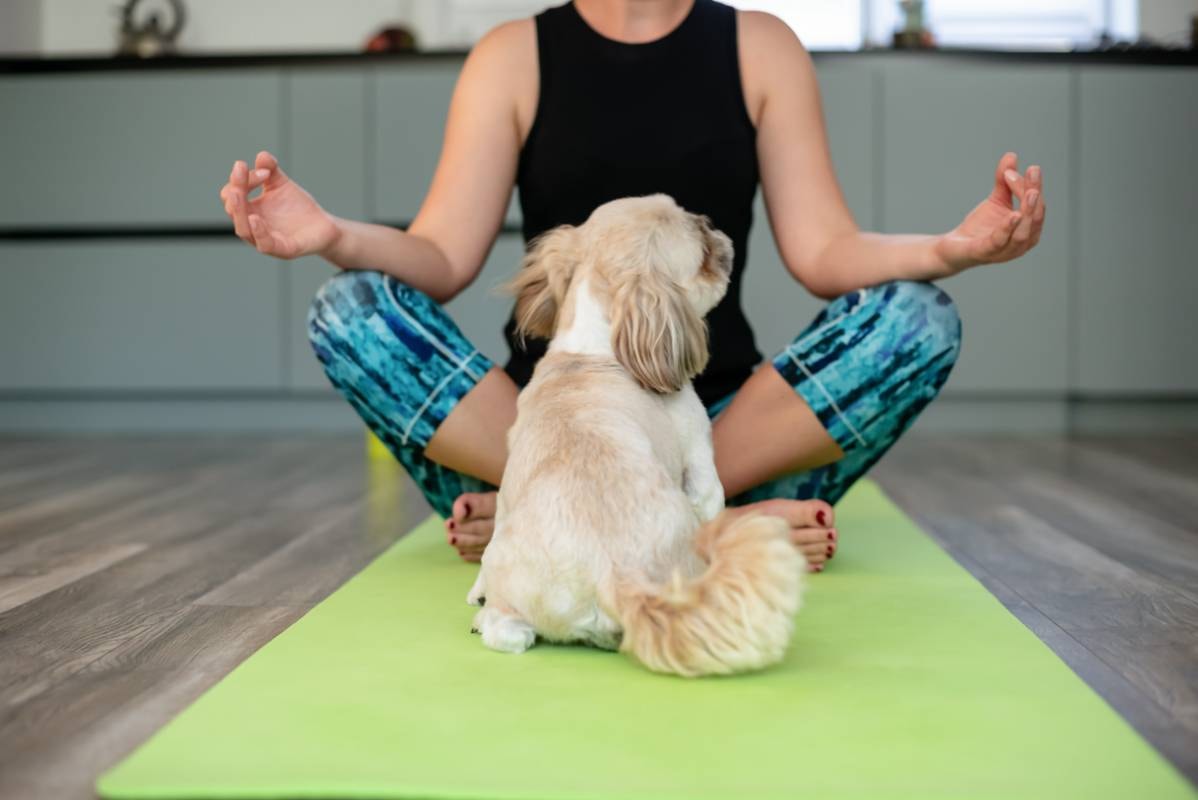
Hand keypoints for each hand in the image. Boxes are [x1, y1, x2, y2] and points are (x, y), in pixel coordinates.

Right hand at [218, 151, 340, 258]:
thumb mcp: (282, 184)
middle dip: (234, 193)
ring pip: (243, 230)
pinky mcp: (283, 250)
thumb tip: (262, 155)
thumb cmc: (297, 207)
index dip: (241, 179)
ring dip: (239, 211)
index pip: (233, 194)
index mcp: (249, 209)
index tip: (263, 170)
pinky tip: (255, 219)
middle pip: (234, 211)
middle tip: (238, 175)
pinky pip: (264, 244)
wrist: (323, 226)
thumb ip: (271, 170)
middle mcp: (252, 226)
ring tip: (238, 193)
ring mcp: (266, 239)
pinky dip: (258, 232)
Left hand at [934, 152, 1045, 274]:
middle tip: (1032, 173)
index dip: (1034, 186)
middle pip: (1034, 218)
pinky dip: (1008, 228)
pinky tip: (1013, 215)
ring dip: (1028, 212)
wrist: (954, 247)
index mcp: (1029, 229)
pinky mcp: (985, 253)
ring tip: (1030, 192)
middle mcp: (1022, 242)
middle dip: (1035, 195)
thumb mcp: (995, 200)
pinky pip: (1000, 241)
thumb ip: (1004, 180)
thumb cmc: (980, 227)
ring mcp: (1005, 251)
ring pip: (1023, 233)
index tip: (1030, 167)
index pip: (1037, 206)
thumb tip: (1011, 155)